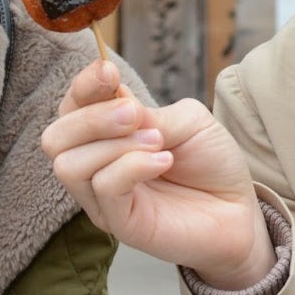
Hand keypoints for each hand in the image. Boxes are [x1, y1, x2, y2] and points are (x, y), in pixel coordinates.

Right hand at [42, 60, 275, 290]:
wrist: (239, 209)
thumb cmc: (210, 162)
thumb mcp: (186, 120)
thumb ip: (149, 113)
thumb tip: (119, 106)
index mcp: (107, 133)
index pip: (71, 106)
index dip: (83, 84)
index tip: (109, 72)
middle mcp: (96, 165)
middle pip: (55, 137)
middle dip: (91, 117)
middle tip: (134, 115)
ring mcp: (103, 198)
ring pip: (69, 164)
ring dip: (113, 143)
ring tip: (157, 142)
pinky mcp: (118, 222)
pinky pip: (103, 187)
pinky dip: (132, 165)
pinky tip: (164, 160)